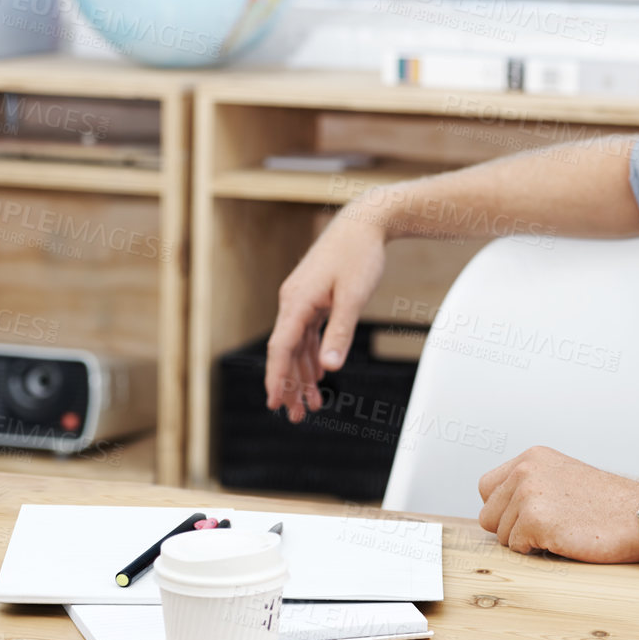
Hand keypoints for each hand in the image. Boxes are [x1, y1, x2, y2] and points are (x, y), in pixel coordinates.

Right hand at [264, 206, 387, 421]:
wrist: (364, 222)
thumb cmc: (359, 256)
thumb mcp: (354, 296)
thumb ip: (341, 332)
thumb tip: (329, 368)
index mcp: (297, 301)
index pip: (280, 347)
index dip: (276, 378)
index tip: (274, 403)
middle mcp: (292, 301)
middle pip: (285, 351)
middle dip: (289, 385)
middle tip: (295, 417)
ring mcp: (301, 299)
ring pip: (296, 345)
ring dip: (302, 375)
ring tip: (310, 406)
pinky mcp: (312, 298)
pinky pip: (306, 334)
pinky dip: (311, 355)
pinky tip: (317, 375)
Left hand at [477, 446, 638, 563]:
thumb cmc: (609, 504)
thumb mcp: (564, 477)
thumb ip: (533, 484)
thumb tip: (502, 511)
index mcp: (532, 457)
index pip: (487, 487)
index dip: (504, 509)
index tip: (526, 518)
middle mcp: (525, 470)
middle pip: (489, 514)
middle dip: (512, 529)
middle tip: (547, 530)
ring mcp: (528, 493)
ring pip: (502, 535)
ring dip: (528, 542)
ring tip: (561, 532)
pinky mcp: (535, 520)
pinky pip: (517, 548)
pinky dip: (538, 552)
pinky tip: (563, 541)